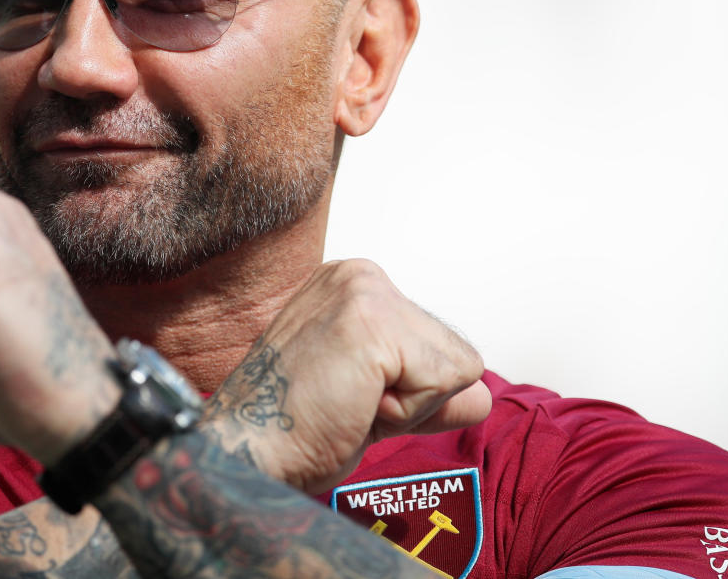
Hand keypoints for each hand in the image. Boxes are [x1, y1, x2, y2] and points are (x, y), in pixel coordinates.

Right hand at [204, 259, 490, 493]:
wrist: (244, 452)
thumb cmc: (290, 430)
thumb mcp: (370, 401)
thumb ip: (426, 390)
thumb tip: (483, 397)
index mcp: (351, 285)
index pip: (435, 343)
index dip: (403, 391)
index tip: (344, 395)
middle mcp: (359, 276)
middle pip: (452, 350)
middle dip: (412, 397)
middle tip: (344, 404)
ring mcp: (365, 294)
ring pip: (455, 367)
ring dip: (410, 407)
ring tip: (346, 404)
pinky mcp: (374, 324)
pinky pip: (445, 383)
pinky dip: (406, 413)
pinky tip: (351, 405)